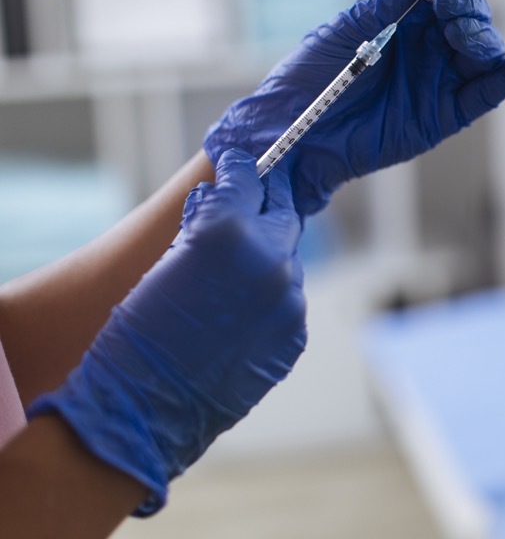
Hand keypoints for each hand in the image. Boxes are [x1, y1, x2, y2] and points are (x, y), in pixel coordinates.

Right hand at [29, 149, 305, 514]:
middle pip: (282, 213)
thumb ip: (208, 225)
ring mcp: (289, 299)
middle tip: (249, 208)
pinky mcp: (296, 332)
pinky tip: (240, 314)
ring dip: (267, 260)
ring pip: (287, 259)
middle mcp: (269, 258)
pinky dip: (271, 299)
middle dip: (264, 208)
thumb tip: (228, 198)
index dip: (241, 172)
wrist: (146, 405)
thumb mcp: (167, 259)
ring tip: (231, 282)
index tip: (239, 168)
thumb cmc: (139, 331)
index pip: (249, 178)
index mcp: (228, 230)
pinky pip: (289, 300)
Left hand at [204, 0, 504, 215]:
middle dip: (468, 3)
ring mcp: (441, 78)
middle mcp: (431, 44)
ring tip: (458, 33)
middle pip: (472, 14)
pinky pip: (489, 92)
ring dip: (481, 34)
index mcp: (407, 15)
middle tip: (446, 2)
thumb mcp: (347, 27)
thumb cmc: (312, 77)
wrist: (293, 133)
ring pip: (484, 49)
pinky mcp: (446, 115)